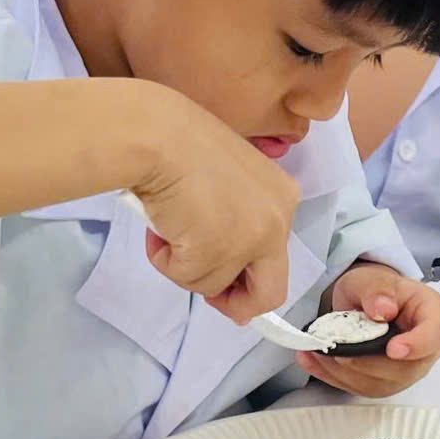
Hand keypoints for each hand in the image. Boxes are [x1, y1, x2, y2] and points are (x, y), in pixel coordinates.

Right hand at [132, 91, 297, 321]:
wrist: (157, 135)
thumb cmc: (181, 144)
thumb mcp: (225, 181)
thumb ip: (233, 220)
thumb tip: (225, 277)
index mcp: (282, 198)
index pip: (277, 257)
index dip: (248, 276)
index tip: (228, 284)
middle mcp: (277, 221)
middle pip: (269, 292)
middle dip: (237, 303)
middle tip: (210, 297)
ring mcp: (249, 240)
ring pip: (213, 284)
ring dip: (183, 264)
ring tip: (166, 226)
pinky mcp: (216, 252)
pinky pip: (184, 277)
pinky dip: (164, 259)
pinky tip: (158, 226)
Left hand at [298, 264, 439, 397]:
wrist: (367, 303)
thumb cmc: (377, 289)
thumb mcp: (371, 278)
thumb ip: (376, 289)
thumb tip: (382, 309)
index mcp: (432, 317)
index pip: (433, 336)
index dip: (416, 346)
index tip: (392, 349)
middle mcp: (425, 350)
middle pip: (403, 369)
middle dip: (364, 363)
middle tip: (333, 349)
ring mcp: (405, 371)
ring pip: (379, 384)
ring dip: (343, 373)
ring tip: (315, 353)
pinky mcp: (383, 382)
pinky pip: (360, 388)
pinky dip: (333, 377)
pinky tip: (313, 362)